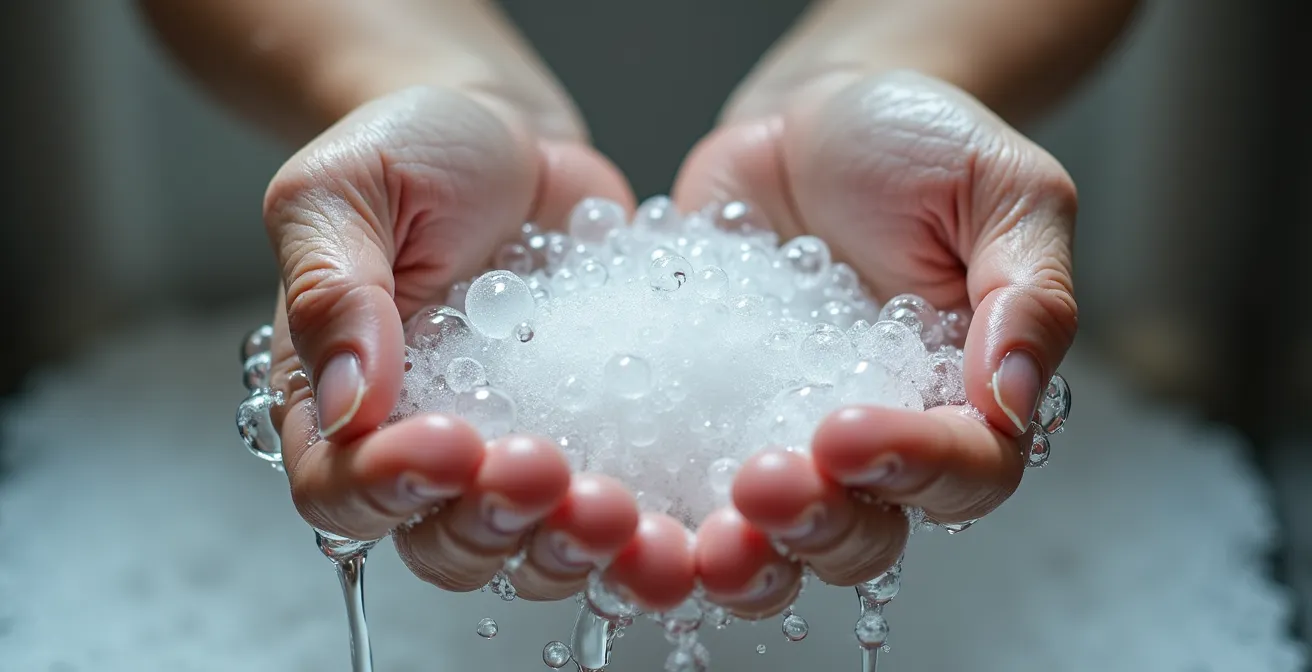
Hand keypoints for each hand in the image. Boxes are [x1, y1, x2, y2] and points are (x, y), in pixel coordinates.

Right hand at [263, 86, 694, 607]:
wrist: (513, 137)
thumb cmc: (411, 153)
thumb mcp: (342, 193)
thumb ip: (331, 291)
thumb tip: (346, 405)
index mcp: (338, 404)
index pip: (339, 489)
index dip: (386, 491)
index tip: (448, 447)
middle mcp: (424, 449)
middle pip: (441, 543)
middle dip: (493, 526)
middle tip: (545, 475)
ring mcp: (512, 452)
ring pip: (529, 549)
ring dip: (570, 547)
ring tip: (616, 509)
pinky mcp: (591, 438)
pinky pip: (610, 507)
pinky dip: (642, 528)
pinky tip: (675, 515)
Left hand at [674, 70, 1078, 616]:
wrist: (809, 113)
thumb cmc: (920, 142)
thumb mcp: (1005, 190)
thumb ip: (1029, 293)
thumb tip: (1012, 401)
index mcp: (964, 399)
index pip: (965, 475)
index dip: (914, 471)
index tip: (846, 434)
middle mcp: (879, 438)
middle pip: (867, 534)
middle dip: (817, 528)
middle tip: (762, 489)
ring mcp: (785, 433)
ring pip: (777, 537)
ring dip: (744, 555)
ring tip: (702, 537)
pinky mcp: (709, 414)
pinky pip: (687, 478)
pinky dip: (663, 504)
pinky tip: (628, 497)